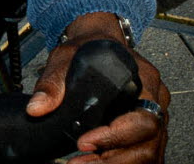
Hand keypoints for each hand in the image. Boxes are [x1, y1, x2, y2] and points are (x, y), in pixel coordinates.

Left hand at [25, 12, 168, 163]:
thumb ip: (52, 82)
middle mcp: (156, 101)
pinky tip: (96, 161)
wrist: (98, 41)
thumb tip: (37, 108)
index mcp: (145, 81)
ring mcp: (155, 118)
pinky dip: (119, 161)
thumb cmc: (90, 47)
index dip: (116, 136)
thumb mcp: (67, 57)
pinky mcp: (146, 131)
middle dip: (114, 159)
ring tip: (84, 163)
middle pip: (149, 143)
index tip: (85, 141)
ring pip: (148, 154)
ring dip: (116, 163)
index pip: (143, 119)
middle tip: (81, 161)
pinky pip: (143, 154)